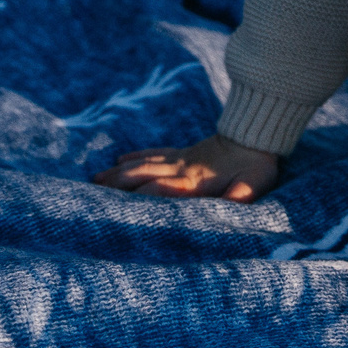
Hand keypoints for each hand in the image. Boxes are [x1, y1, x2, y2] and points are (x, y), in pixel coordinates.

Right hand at [93, 134, 281, 200]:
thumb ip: (237, 199)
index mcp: (193, 181)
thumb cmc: (256, 165)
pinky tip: (120, 158)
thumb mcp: (252, 185)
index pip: (159, 191)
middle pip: (142, 175)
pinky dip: (136, 155)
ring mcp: (180, 158)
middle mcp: (180, 168)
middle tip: (90, 193)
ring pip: (144, 163)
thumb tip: (224, 214)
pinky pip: (155, 152)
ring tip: (95, 179)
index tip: (113, 210)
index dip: (137, 199)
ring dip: (119, 172)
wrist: (258, 133)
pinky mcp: (184, 151)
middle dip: (117, 184)